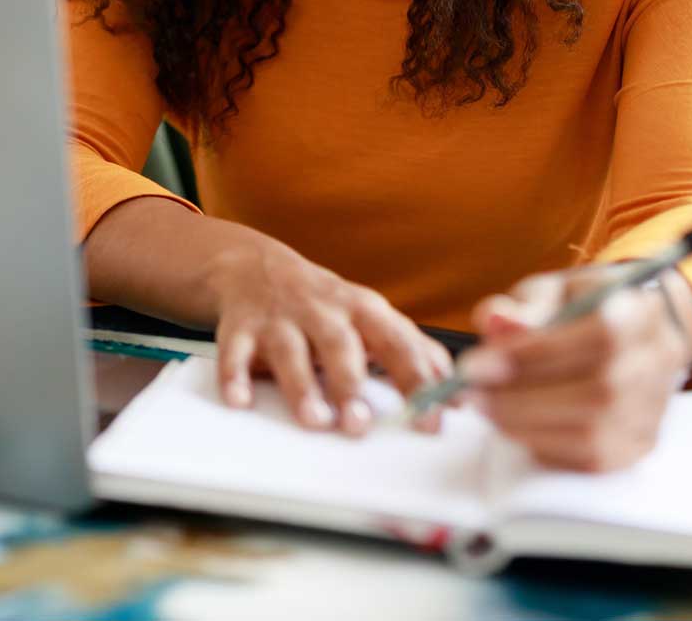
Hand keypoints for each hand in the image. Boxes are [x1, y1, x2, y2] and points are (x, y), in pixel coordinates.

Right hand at [205, 237, 455, 436]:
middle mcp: (323, 311)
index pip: (398, 344)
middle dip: (351, 383)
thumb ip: (412, 350)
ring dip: (302, 387)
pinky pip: (235, 351)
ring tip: (314, 420)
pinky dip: (235, 376)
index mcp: (363, 310)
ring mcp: (280, 317)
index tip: (432, 419)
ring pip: (291, 351)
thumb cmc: (324, 304)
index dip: (417, 381)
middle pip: (341, 345)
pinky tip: (240, 401)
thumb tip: (456, 393)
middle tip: (360, 424)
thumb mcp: (371, 317)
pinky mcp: (241, 326)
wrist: (253, 267)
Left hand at [459, 266, 691, 471]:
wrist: (630, 336)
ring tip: (485, 405)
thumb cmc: (583, 308)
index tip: (477, 363)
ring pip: (592, 432)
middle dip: (521, 396)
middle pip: (597, 391)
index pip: (600, 337)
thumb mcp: (554, 291)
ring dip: (525, 423)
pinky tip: (514, 423)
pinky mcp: (638, 445)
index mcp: (641, 312)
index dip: (536, 354)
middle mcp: (657, 363)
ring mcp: (653, 410)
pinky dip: (543, 444)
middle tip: (471, 391)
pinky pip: (589, 458)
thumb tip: (496, 323)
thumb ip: (525, 305)